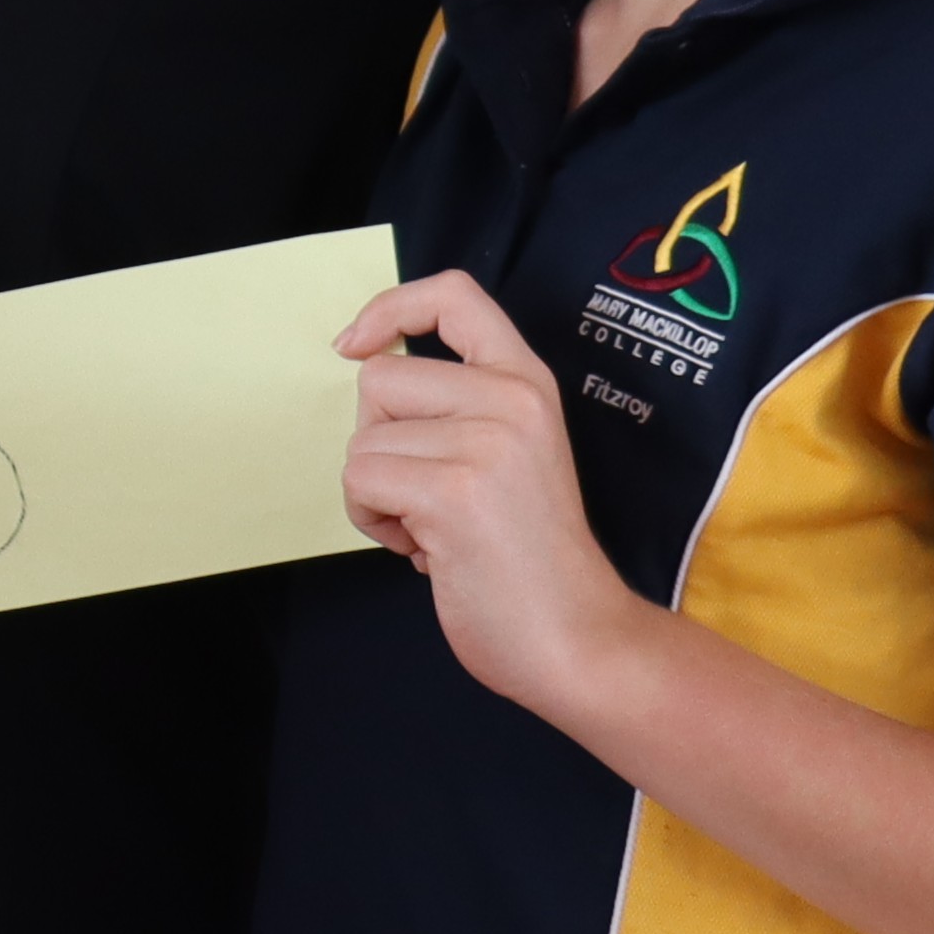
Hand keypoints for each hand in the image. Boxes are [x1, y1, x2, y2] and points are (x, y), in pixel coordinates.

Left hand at [342, 272, 651, 719]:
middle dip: (378, 441)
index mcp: (527, 382)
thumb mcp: (506, 453)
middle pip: (377, 380)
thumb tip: (366, 367)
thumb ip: (457, 407)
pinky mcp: (455, 491)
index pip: (453, 295)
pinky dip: (373, 521)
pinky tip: (426, 550)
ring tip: (435, 529)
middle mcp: (513, 399)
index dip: (389, 307)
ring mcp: (488, 442)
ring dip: (376, 493)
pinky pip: (360, 481)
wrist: (579, 638)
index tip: (355, 344)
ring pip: (362, 439)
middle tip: (429, 496)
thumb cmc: (525, 557)